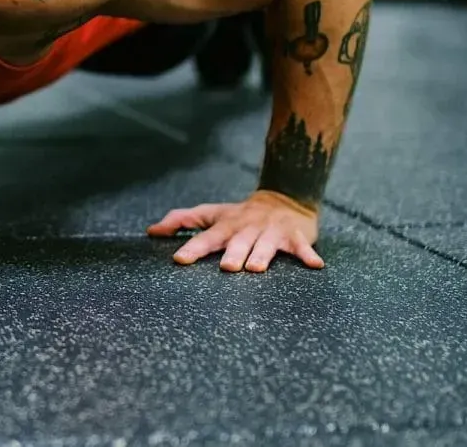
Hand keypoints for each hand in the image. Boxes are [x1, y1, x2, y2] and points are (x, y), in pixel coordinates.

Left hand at [147, 190, 323, 271]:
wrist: (283, 198)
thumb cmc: (240, 214)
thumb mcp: (211, 214)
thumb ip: (181, 220)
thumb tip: (151, 231)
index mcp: (226, 226)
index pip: (206, 236)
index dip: (193, 247)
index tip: (180, 258)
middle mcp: (247, 228)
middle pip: (238, 242)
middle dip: (232, 253)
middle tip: (226, 267)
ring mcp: (271, 231)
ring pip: (266, 244)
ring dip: (261, 255)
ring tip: (256, 268)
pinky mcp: (295, 236)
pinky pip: (302, 246)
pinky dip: (308, 255)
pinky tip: (315, 265)